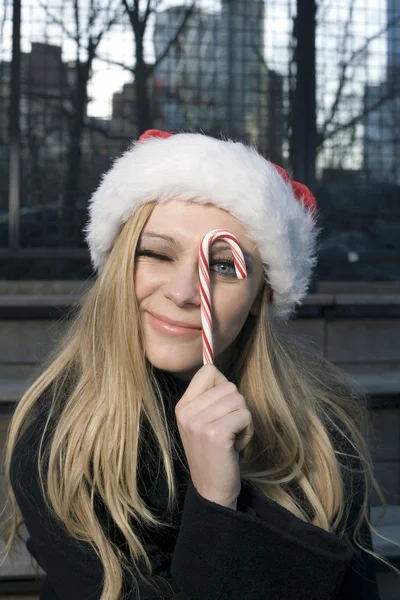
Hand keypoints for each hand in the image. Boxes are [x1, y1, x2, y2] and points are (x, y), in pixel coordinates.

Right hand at [175, 364, 253, 508]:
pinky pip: (245, 415)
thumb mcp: (202, 422)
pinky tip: (236, 447)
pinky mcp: (216, 433)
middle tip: (228, 431)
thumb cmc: (214, 454)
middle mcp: (187, 412)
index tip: (222, 410)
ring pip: (239, 400)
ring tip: (232, 439)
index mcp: (182, 406)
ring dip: (244, 420)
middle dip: (237, 408)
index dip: (223, 387)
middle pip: (229, 386)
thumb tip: (216, 364)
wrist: (212, 491)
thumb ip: (210, 398)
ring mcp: (199, 422)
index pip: (209, 371)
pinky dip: (248, 431)